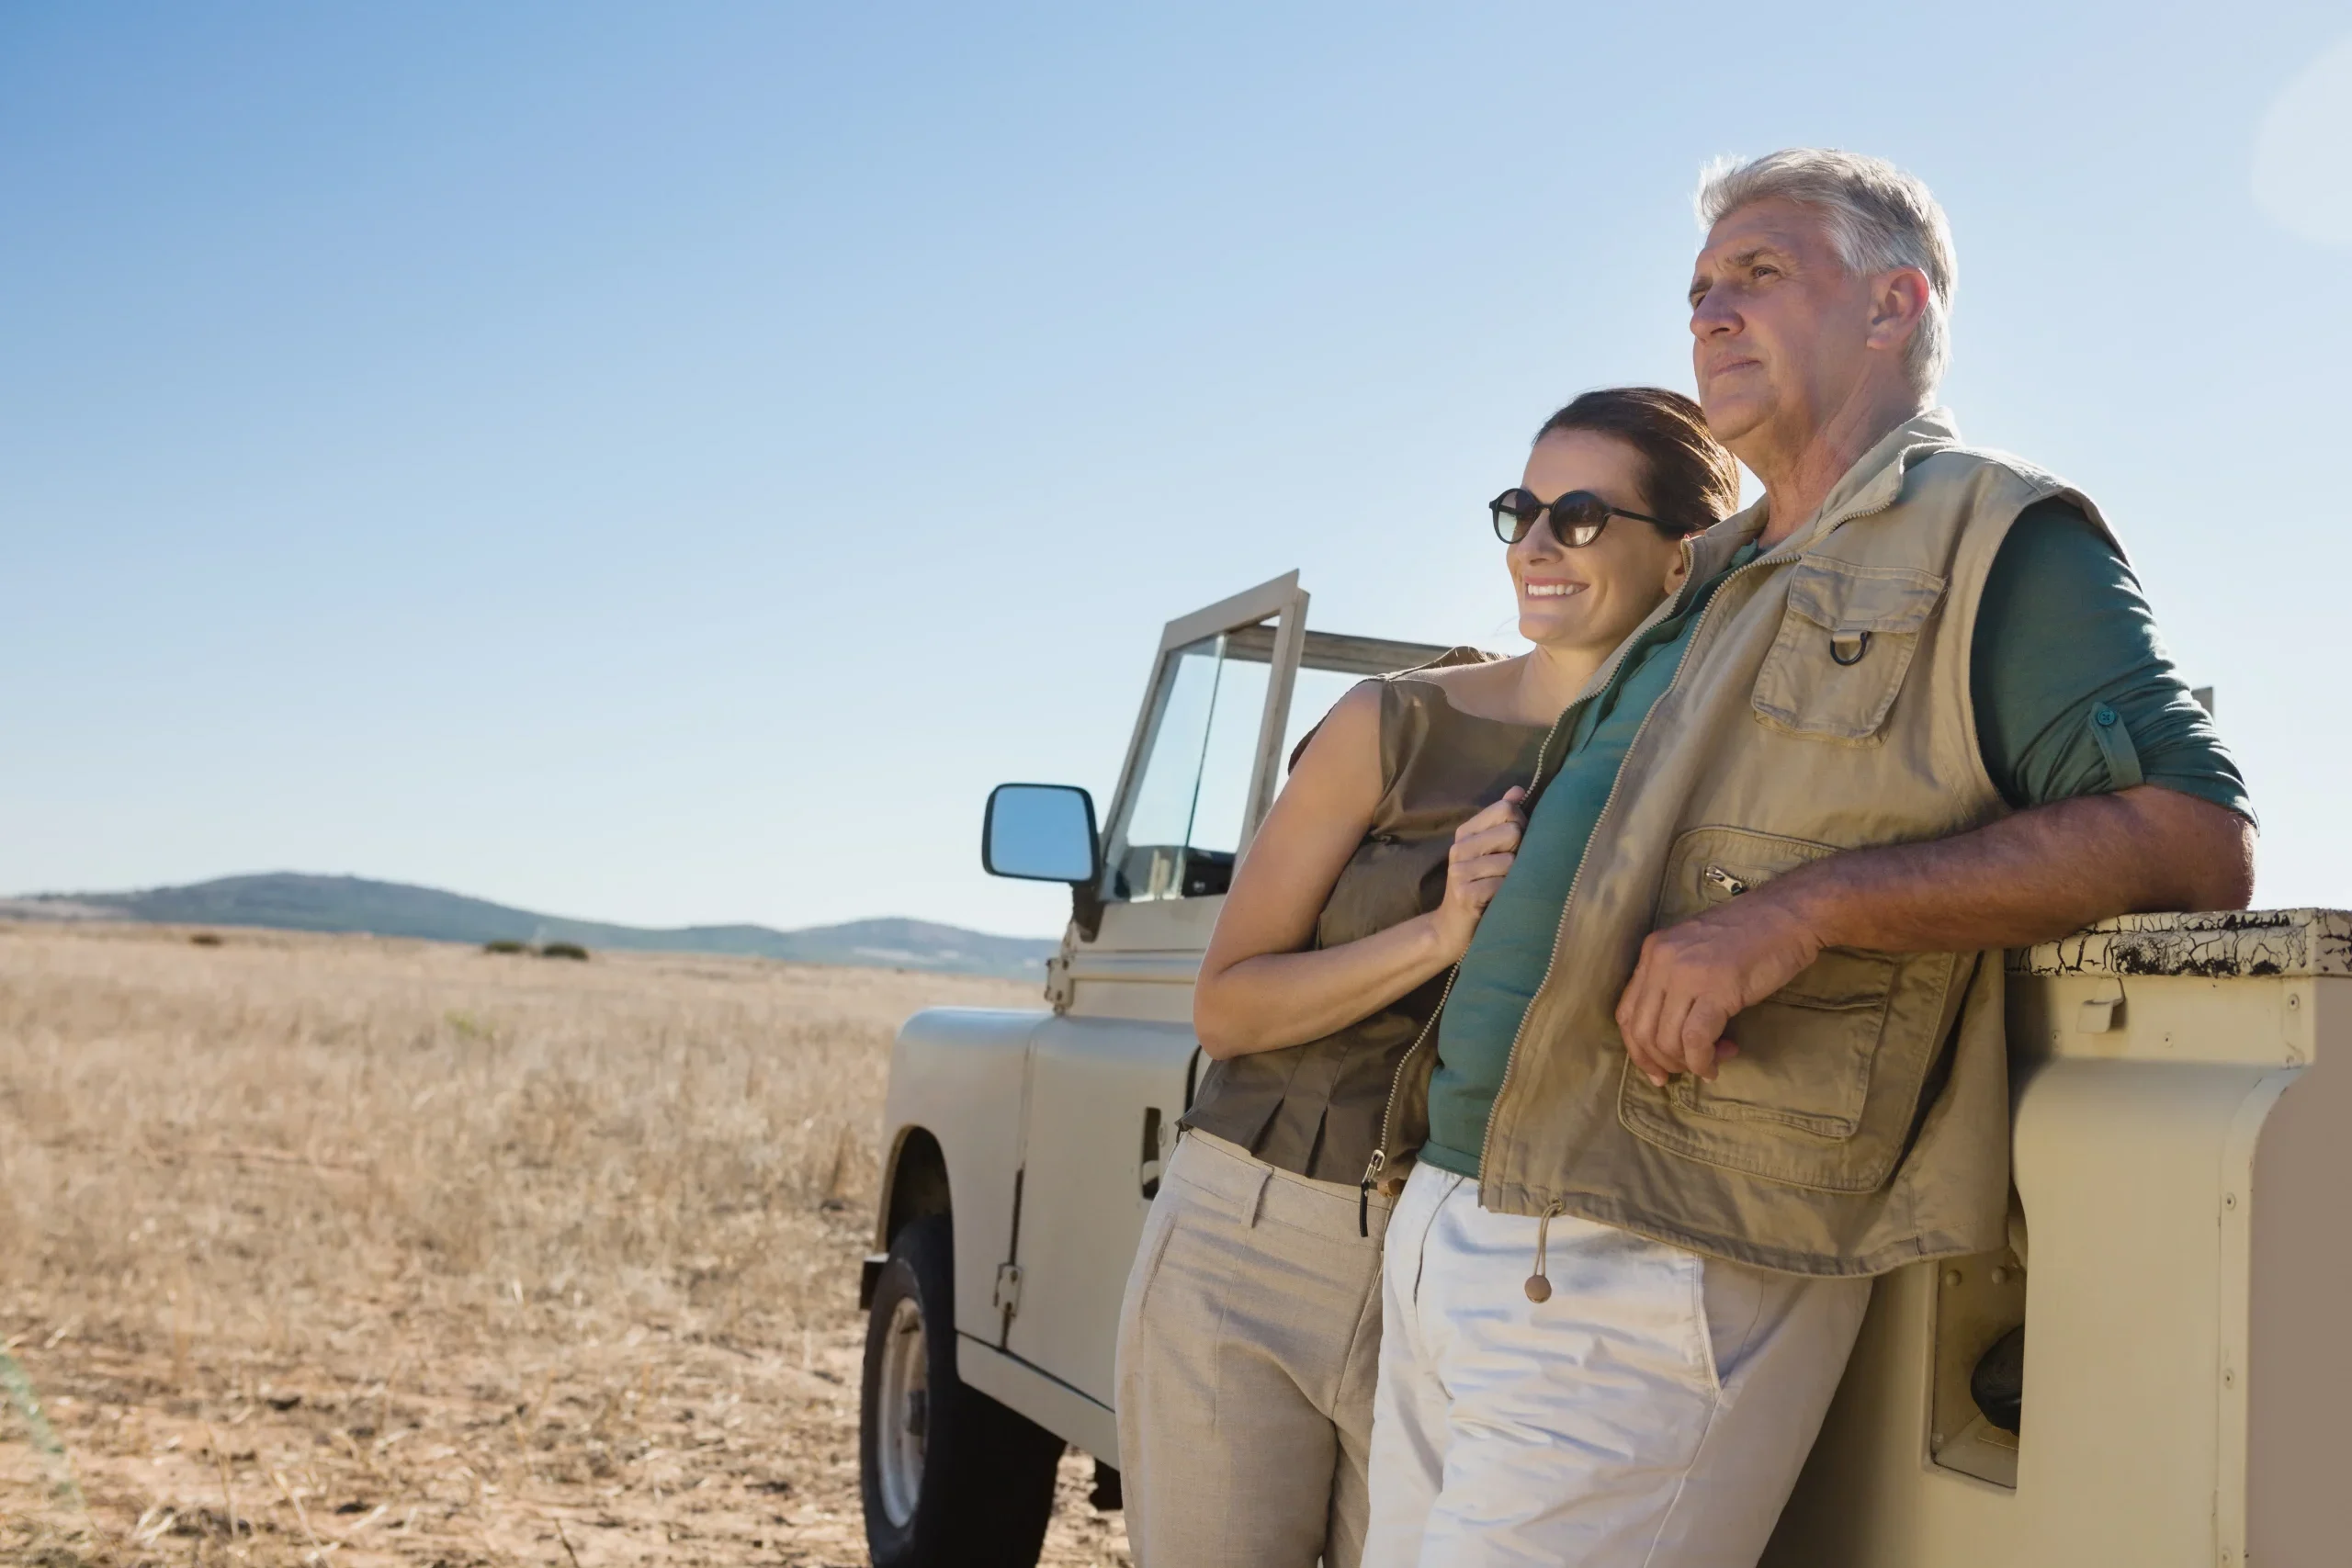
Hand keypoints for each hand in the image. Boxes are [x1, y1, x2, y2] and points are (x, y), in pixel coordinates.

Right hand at [1429, 787, 1525, 960]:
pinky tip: (1498, 900)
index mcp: (1465, 832)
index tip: (1516, 843)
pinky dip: (1508, 894)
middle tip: (1511, 870)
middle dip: (1521, 851)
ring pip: (1511, 862)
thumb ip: (1502, 819)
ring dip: (1516, 878)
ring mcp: (1459, 871)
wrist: (1452, 928)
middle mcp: (1459, 848)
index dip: (1521, 823)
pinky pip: (1503, 885)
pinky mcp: (1465, 894)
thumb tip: (1518, 790)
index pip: (1505, 809)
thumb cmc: (1479, 886)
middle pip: (1512, 832)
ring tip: (1504, 887)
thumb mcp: (1489, 850)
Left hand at [1614, 890, 1822, 1086]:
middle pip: (1641, 1030)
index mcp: (1653, 952)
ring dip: (1687, 1063)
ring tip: (1712, 1062)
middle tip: (1687, 1071)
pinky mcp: (1717, 987)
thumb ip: (1677, 987)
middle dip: (1660, 1062)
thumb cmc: (1750, 937)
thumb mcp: (1697, 953)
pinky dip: (1702, 1061)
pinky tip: (1715, 1065)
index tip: (1657, 1070)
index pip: (1626, 1011)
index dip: (1638, 1049)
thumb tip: (1672, 1040)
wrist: (1789, 915)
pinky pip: (1695, 1039)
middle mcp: (1661, 961)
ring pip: (1666, 1039)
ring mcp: (1687, 973)